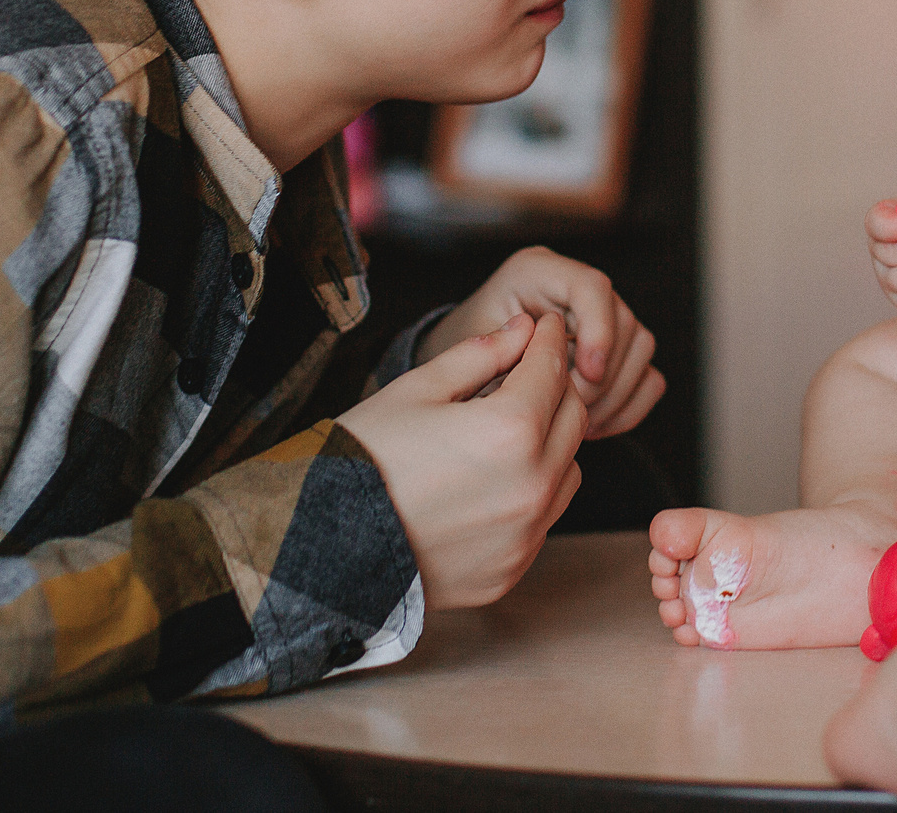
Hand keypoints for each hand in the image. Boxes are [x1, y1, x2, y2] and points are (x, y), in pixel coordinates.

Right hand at [340, 313, 586, 607]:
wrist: (323, 547)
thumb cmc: (364, 459)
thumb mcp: (417, 390)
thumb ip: (480, 355)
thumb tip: (523, 329)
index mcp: (510, 430)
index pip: (552, 369)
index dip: (550, 339)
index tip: (546, 327)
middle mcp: (531, 485)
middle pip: (573, 418)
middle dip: (557, 387)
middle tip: (529, 372)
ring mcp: (524, 535)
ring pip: (569, 470)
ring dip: (551, 443)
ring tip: (508, 431)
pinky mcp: (512, 569)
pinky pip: (544, 518)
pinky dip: (533, 492)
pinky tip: (493, 480)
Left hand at [417, 246, 663, 438]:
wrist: (459, 378)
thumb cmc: (459, 364)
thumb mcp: (469, 354)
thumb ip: (507, 354)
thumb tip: (555, 368)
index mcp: (535, 272)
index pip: (591, 287)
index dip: (599, 330)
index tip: (586, 374)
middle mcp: (572, 286)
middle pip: (625, 320)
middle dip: (604, 376)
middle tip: (571, 411)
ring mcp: (599, 316)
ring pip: (641, 347)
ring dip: (616, 394)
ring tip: (578, 423)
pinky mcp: (615, 349)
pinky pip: (646, 376)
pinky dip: (628, 405)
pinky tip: (596, 424)